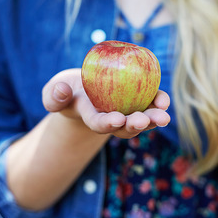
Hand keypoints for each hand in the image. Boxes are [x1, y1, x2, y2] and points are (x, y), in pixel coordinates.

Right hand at [42, 69, 170, 138]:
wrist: (85, 89)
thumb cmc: (68, 91)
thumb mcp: (53, 92)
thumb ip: (53, 96)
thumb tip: (61, 91)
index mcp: (91, 117)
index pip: (99, 123)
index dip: (107, 123)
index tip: (116, 119)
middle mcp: (112, 120)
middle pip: (125, 128)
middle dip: (135, 125)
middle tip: (144, 121)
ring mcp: (127, 112)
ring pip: (142, 120)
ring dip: (153, 119)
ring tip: (163, 116)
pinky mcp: (139, 102)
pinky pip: (150, 105)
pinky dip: (158, 103)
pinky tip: (164, 101)